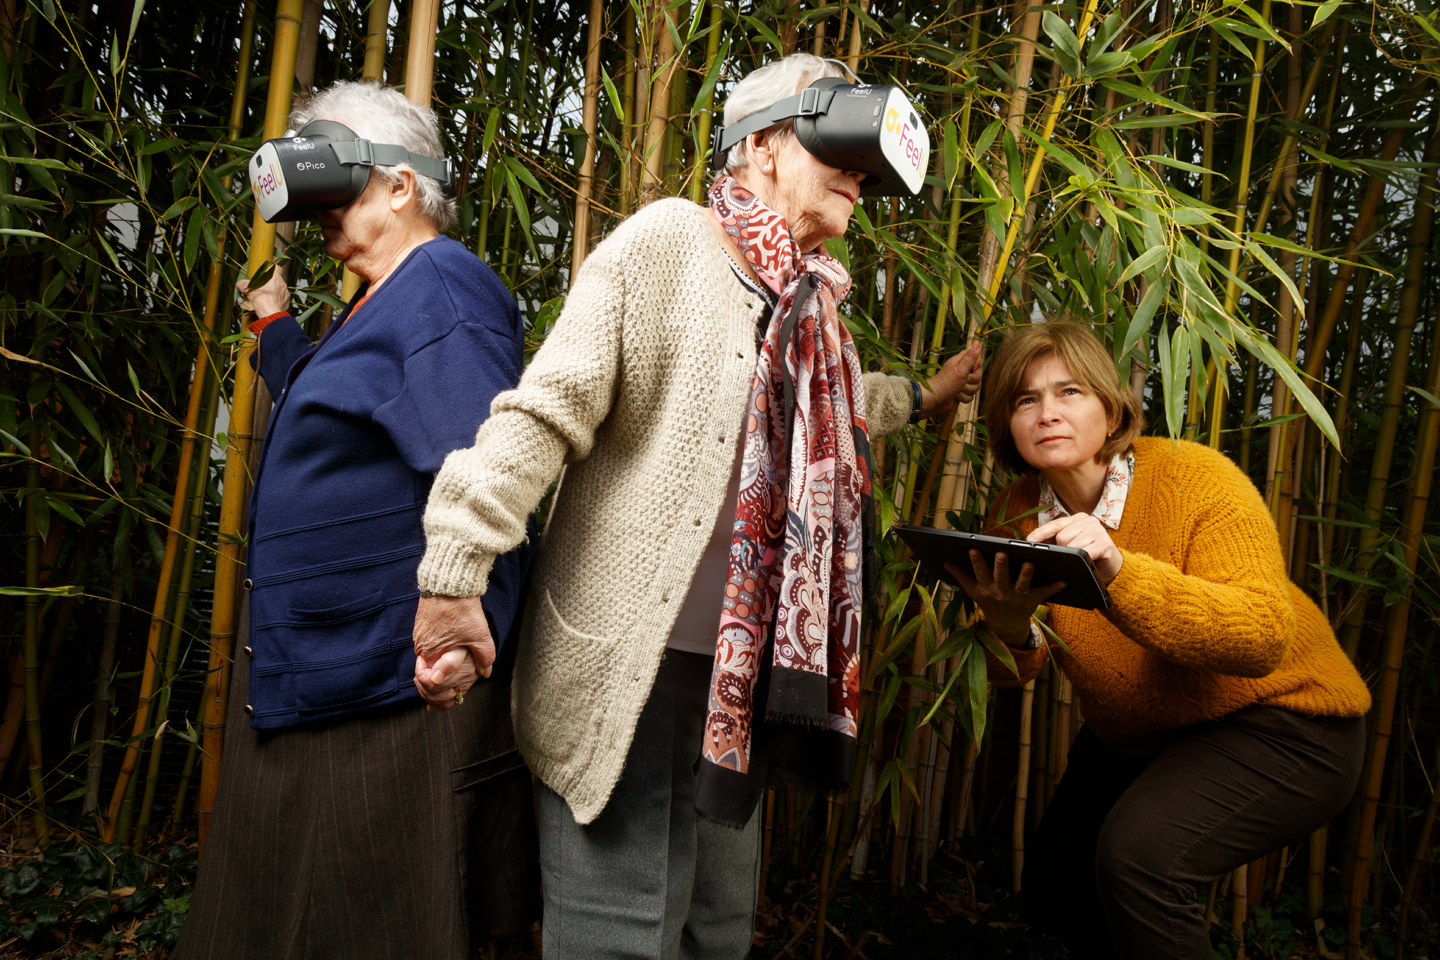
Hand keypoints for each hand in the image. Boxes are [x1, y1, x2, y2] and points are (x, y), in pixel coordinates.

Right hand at [235, 264, 289, 320]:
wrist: (270, 313)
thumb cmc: (260, 299)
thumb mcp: (247, 289)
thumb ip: (242, 284)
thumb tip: (240, 284)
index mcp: (275, 277)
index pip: (277, 268)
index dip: (271, 270)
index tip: (266, 273)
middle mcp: (283, 284)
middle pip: (277, 280)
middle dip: (270, 283)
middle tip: (262, 288)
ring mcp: (286, 294)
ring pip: (280, 290)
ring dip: (273, 293)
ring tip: (265, 298)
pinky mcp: (286, 303)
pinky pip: (281, 300)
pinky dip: (276, 301)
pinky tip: (269, 304)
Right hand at [412, 595, 495, 710]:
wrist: (451, 581)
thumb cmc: (463, 608)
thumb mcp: (480, 635)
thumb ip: (484, 658)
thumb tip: (486, 673)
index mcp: (430, 652)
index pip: (428, 681)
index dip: (438, 692)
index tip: (449, 694)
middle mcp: (420, 645)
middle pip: (425, 673)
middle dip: (437, 685)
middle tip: (450, 692)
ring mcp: (420, 634)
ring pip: (426, 658)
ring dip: (437, 669)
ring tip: (449, 677)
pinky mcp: (422, 624)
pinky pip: (427, 646)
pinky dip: (436, 654)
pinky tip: (446, 656)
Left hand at [921, 341, 983, 418]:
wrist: (935, 400)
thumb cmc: (945, 383)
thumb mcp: (960, 368)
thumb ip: (970, 357)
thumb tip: (977, 342)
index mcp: (960, 362)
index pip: (976, 358)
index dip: (977, 364)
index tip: (972, 369)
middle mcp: (961, 371)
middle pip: (978, 374)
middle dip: (972, 381)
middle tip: (963, 381)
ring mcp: (961, 382)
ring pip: (975, 386)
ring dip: (967, 390)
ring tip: (957, 390)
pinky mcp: (961, 392)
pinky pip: (970, 396)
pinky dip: (964, 397)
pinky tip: (956, 396)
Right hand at [946, 549, 1065, 647]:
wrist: (1006, 624)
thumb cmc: (988, 602)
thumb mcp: (973, 591)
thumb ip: (961, 576)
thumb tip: (946, 562)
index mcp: (987, 588)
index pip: (980, 573)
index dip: (977, 562)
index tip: (974, 549)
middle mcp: (1002, 592)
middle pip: (1001, 577)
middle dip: (1001, 566)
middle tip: (1002, 553)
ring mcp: (1018, 596)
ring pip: (1022, 584)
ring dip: (1026, 574)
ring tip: (1030, 563)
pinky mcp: (1033, 599)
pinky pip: (1044, 593)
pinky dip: (1054, 587)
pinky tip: (1063, 580)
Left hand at [1029, 514, 1123, 584]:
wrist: (1112, 567)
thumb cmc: (1088, 555)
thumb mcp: (1071, 544)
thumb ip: (1056, 539)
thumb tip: (1034, 541)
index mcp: (1079, 518)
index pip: (1056, 524)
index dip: (1041, 532)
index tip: (1029, 540)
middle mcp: (1089, 521)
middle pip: (1062, 536)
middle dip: (1062, 549)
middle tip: (1071, 556)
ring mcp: (1098, 531)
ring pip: (1071, 546)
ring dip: (1073, 556)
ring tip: (1081, 559)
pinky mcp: (1105, 544)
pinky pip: (1084, 553)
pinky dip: (1082, 560)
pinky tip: (1086, 561)